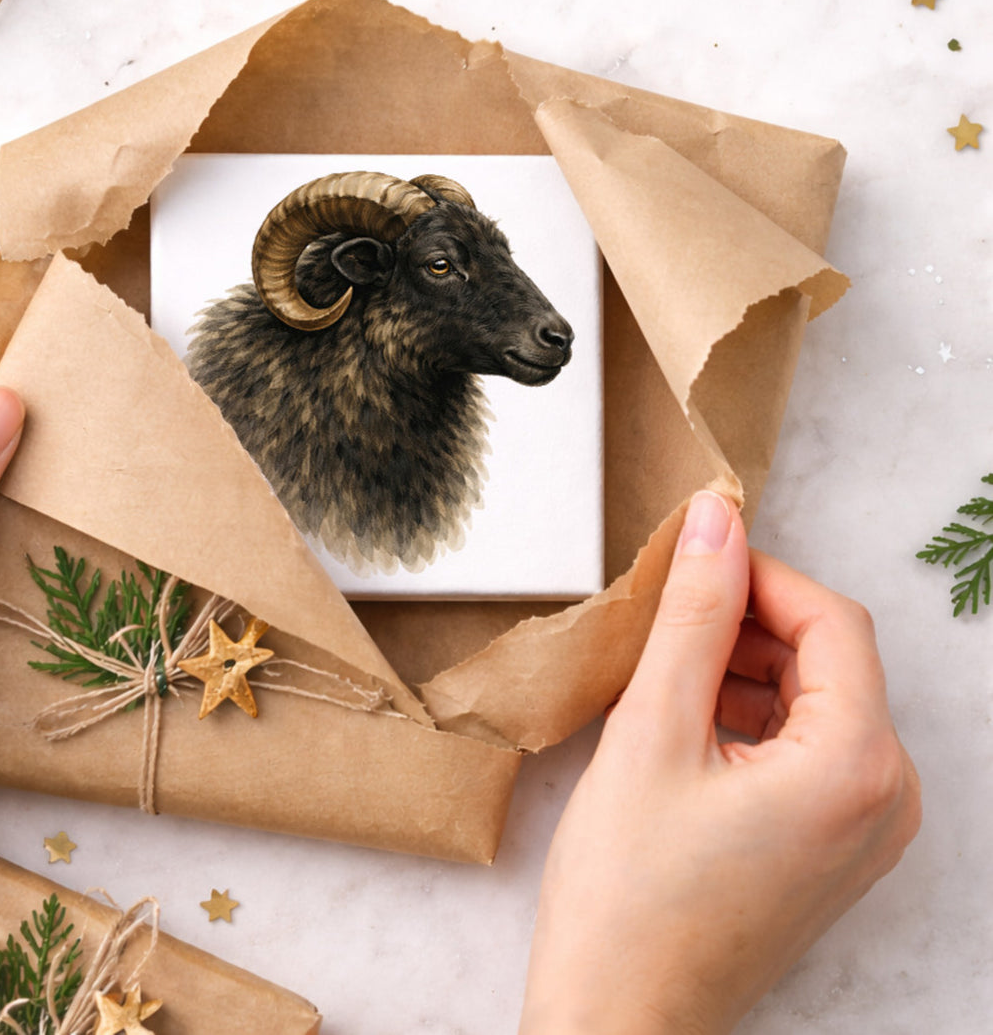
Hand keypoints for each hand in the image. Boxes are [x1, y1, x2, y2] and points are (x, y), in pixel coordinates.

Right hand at [520, 490, 921, 1034]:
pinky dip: (749, 719)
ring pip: (814, 701)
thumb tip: (716, 521)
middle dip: (746, 625)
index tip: (689, 560)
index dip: (758, 576)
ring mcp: (865, 831)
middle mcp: (886, 800)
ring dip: (742, 670)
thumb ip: (692, 615)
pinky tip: (681, 726)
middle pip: (828, 659)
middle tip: (661, 623)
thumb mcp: (652, 731)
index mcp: (858, 767)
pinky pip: (807, 750)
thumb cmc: (628, 894)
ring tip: (660, 678)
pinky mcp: (833, 848)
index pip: (831, 620)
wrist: (619, 1019)